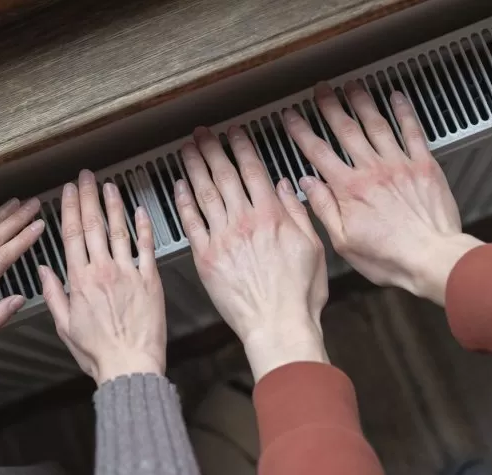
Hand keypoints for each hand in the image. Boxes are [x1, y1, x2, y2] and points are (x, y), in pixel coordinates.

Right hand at [39, 170, 165, 384]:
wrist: (130, 365)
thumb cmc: (98, 351)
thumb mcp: (65, 325)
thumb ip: (53, 294)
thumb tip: (42, 270)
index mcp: (80, 280)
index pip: (71, 234)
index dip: (70, 208)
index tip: (69, 191)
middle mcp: (103, 271)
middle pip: (93, 226)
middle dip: (88, 197)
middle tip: (87, 177)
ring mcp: (128, 273)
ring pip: (119, 231)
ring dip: (113, 205)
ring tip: (110, 186)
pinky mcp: (150, 280)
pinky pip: (146, 248)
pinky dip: (143, 227)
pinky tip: (139, 211)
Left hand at [175, 126, 328, 381]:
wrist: (277, 324)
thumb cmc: (298, 294)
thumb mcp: (313, 248)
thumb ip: (297, 213)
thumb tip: (287, 187)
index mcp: (272, 216)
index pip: (253, 171)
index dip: (241, 147)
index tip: (234, 134)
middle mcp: (244, 221)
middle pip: (224, 176)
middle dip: (212, 150)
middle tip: (202, 133)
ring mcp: (222, 238)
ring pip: (204, 194)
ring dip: (194, 168)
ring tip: (187, 150)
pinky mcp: (206, 257)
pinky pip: (191, 224)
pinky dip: (184, 203)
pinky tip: (178, 187)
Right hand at [284, 81, 482, 305]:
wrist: (431, 259)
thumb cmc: (389, 257)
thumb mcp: (343, 241)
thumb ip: (324, 209)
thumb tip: (307, 184)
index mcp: (349, 189)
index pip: (318, 153)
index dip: (301, 131)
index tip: (291, 117)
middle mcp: (372, 170)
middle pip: (346, 130)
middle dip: (330, 107)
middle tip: (320, 90)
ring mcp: (399, 164)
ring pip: (377, 125)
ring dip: (362, 102)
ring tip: (352, 86)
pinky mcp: (423, 165)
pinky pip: (412, 132)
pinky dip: (404, 112)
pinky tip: (396, 98)